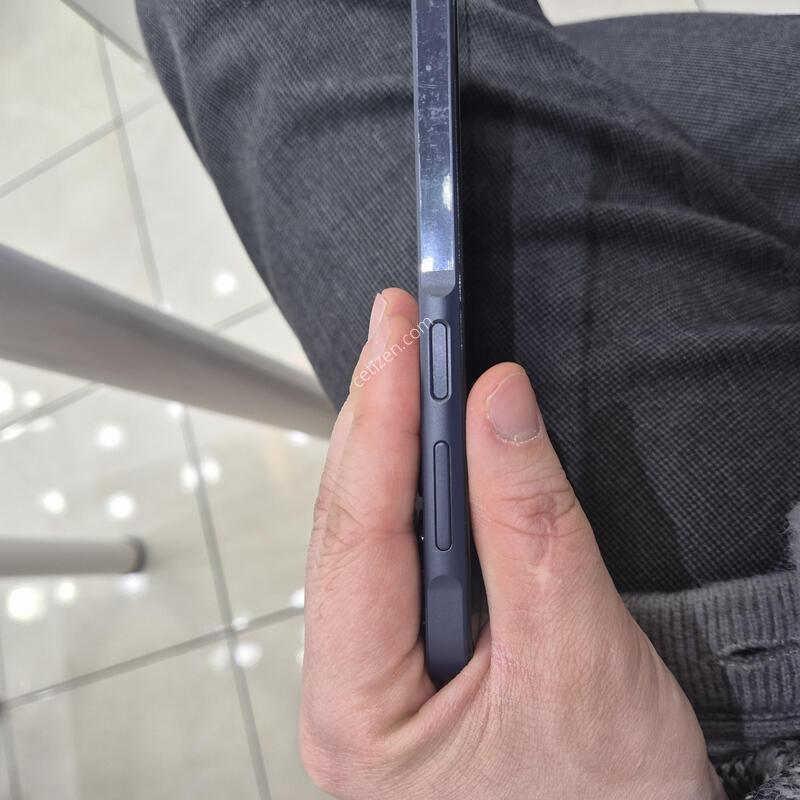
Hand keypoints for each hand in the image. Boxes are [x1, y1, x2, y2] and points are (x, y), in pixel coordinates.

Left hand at [300, 288, 724, 799]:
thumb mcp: (577, 660)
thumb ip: (531, 526)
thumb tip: (496, 407)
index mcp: (361, 712)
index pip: (362, 534)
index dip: (386, 420)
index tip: (401, 336)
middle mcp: (350, 689)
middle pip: (355, 523)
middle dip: (381, 416)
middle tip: (399, 327)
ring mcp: (378, 672)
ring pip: (375, 532)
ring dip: (397, 443)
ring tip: (409, 363)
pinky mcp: (414, 654)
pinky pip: (404, 553)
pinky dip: (421, 486)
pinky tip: (428, 441)